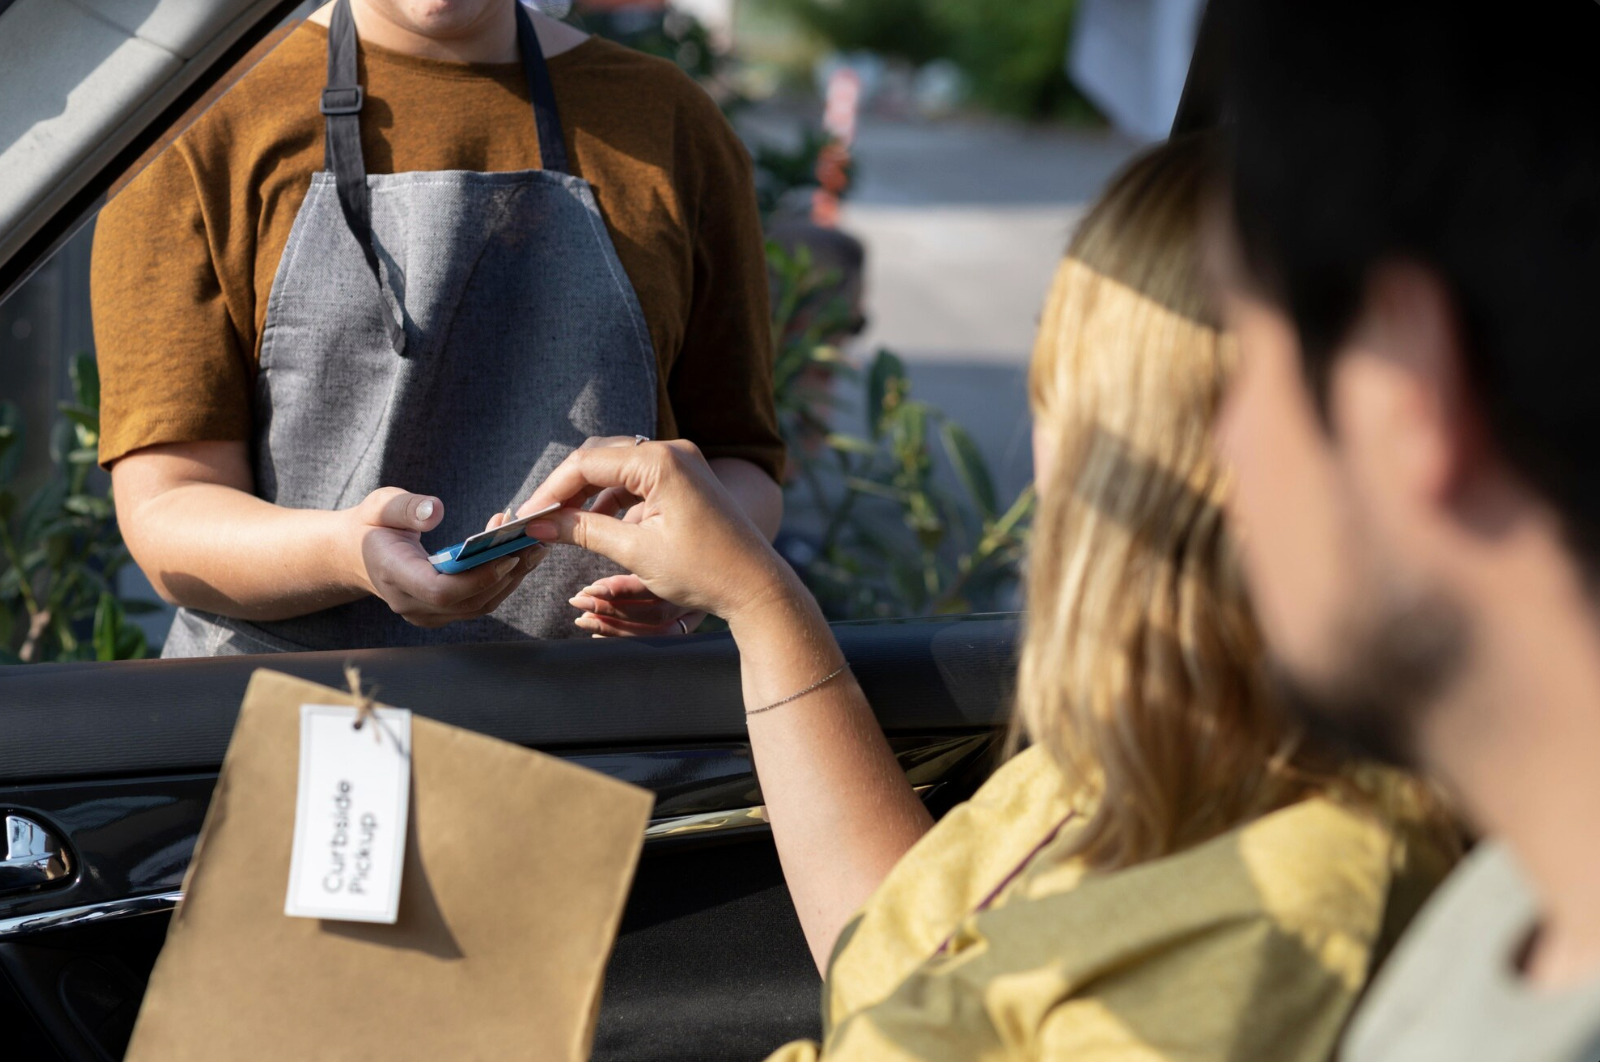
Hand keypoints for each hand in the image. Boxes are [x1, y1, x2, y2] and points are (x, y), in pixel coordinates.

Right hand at [344, 488, 543, 627]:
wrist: (357, 553)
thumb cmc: (371, 525)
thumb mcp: (380, 505)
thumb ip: (406, 508)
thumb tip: (436, 510)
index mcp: (394, 575)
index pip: (441, 591)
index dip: (478, 578)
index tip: (507, 555)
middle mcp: (411, 603)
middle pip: (469, 601)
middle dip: (506, 573)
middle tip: (533, 542)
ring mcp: (427, 613)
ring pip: (479, 605)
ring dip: (510, 578)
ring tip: (534, 546)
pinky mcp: (441, 612)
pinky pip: (478, 603)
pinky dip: (501, 581)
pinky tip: (519, 555)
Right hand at [518, 437, 793, 625]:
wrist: (758, 587)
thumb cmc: (705, 570)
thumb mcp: (636, 552)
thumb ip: (585, 531)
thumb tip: (541, 524)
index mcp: (660, 461)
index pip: (586, 464)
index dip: (550, 491)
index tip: (525, 517)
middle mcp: (672, 452)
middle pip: (600, 459)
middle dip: (566, 490)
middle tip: (538, 520)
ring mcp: (682, 464)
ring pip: (617, 469)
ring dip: (588, 495)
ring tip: (562, 526)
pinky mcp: (687, 481)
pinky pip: (638, 481)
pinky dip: (614, 500)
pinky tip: (597, 525)